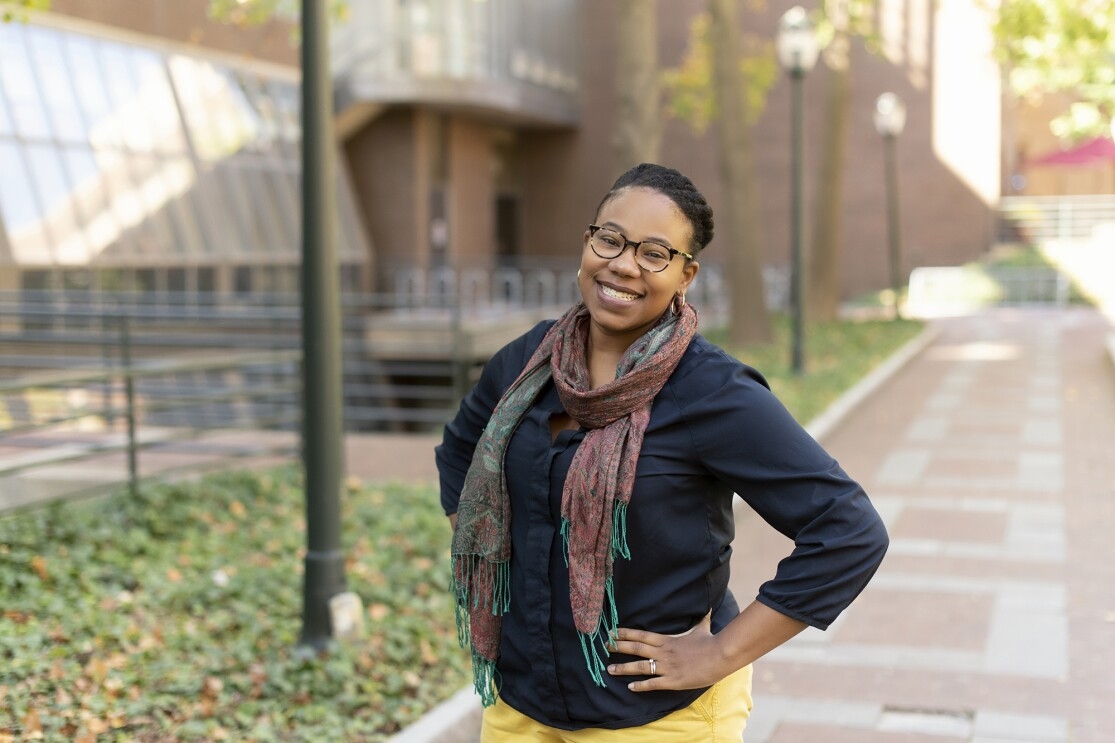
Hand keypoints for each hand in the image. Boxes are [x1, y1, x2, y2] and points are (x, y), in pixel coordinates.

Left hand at [605, 613, 727, 691]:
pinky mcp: (673, 681)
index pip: (641, 635)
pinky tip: (630, 687)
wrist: (720, 655)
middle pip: (636, 648)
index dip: (625, 633)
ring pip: (640, 667)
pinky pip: (653, 684)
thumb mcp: (703, 628)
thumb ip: (701, 619)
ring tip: (609, 669)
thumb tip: (709, 607)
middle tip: (605, 647)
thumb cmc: (711, 642)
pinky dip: (640, 686)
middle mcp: (663, 652)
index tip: (613, 632)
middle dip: (618, 648)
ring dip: (623, 668)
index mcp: (667, 640)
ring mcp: (667, 667)